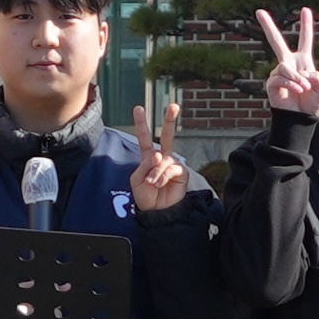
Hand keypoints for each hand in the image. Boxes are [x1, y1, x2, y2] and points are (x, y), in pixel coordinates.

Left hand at [128, 95, 194, 211]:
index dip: (141, 123)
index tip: (138, 108)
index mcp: (149, 157)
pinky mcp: (181, 172)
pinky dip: (162, 176)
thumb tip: (159, 155)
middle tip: (174, 106)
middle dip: (170, 120)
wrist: (157, 211)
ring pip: (164, 159)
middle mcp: (162, 157)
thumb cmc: (145, 195)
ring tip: (151, 183)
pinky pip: (171, 169)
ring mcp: (173, 164)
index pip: (144, 137)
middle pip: (167, 135)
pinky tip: (158, 184)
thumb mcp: (137, 179)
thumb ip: (145, 165)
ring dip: (155, 173)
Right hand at [253, 6, 318, 118]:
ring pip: (285, 67)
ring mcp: (279, 73)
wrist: (301, 118)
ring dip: (297, 78)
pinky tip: (298, 91)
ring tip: (304, 89)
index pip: (305, 40)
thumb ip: (317, 77)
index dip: (306, 25)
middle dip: (268, 26)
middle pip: (276, 42)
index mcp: (303, 61)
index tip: (305, 10)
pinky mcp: (272, 83)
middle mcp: (289, 64)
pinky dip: (291, 84)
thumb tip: (303, 73)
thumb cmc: (311, 103)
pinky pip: (280, 78)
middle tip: (259, 11)